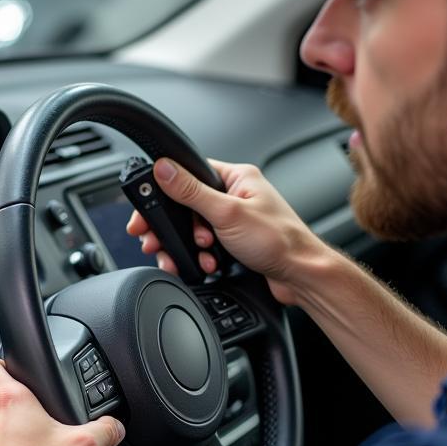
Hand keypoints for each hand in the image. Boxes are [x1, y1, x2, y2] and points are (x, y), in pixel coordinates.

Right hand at [126, 157, 327, 304]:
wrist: (300, 276)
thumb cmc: (279, 241)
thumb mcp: (227, 212)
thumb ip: (191, 191)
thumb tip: (163, 168)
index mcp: (236, 177)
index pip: (189, 172)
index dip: (164, 190)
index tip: (146, 209)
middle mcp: (234, 195)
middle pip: (185, 205)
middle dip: (173, 227)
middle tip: (156, 239)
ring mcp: (234, 220)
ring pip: (192, 229)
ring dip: (188, 246)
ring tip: (195, 254)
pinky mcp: (233, 242)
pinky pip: (203, 246)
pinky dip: (199, 257)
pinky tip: (206, 264)